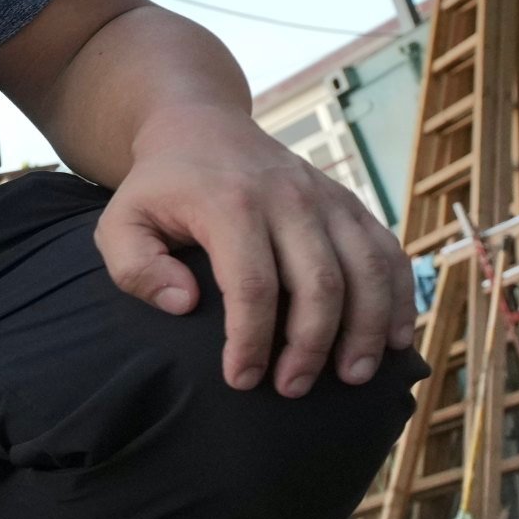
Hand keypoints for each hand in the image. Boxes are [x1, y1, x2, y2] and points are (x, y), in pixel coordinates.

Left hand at [92, 106, 416, 395]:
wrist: (202, 129)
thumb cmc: (159, 190)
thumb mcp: (119, 223)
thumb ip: (136, 267)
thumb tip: (185, 305)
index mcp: (230, 204)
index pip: (252, 284)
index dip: (251, 340)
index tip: (241, 380)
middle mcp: (289, 198)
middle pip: (319, 282)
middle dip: (311, 345)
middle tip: (293, 389)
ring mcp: (326, 198)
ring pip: (366, 268)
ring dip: (366, 328)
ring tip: (352, 377)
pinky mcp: (349, 204)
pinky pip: (388, 251)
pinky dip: (398, 296)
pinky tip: (396, 338)